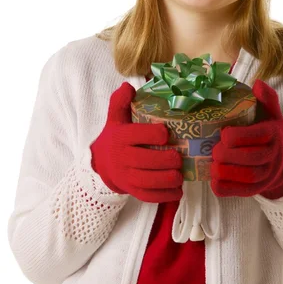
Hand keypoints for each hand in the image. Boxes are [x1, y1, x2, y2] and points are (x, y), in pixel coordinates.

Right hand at [90, 82, 182, 202]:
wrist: (101, 164)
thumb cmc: (116, 137)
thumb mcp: (115, 118)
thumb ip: (120, 102)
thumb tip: (128, 86)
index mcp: (120, 137)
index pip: (137, 135)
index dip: (154, 134)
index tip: (167, 133)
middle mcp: (122, 158)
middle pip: (145, 160)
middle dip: (166, 160)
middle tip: (179, 157)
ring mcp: (126, 176)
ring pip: (148, 181)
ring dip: (168, 179)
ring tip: (180, 175)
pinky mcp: (131, 190)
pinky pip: (148, 196)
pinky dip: (164, 196)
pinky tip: (177, 191)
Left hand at [210, 79, 282, 198]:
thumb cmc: (270, 133)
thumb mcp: (272, 114)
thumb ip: (266, 99)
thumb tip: (258, 83)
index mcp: (273, 134)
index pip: (258, 135)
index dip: (238, 136)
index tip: (223, 133)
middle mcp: (273, 155)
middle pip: (252, 158)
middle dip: (228, 154)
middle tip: (214, 150)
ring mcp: (266, 175)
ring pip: (247, 176)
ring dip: (225, 171)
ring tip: (212, 164)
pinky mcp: (256, 189)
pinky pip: (240, 191)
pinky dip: (225, 187)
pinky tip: (214, 178)